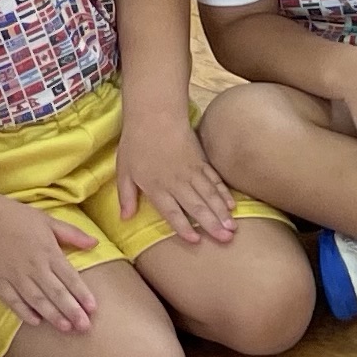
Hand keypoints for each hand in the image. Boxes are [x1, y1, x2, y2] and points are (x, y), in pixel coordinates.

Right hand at [0, 193, 98, 332]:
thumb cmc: (14, 216)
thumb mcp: (47, 220)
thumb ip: (72, 234)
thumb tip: (95, 243)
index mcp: (48, 252)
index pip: (70, 278)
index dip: (82, 294)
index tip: (93, 309)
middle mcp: (33, 266)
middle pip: (56, 293)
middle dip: (72, 311)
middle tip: (85, 327)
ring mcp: (14, 275)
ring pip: (37, 300)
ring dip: (52, 315)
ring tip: (66, 328)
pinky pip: (12, 301)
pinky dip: (24, 312)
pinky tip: (36, 322)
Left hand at [115, 105, 245, 246]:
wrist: (155, 115)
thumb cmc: (136, 143)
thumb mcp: (123, 171)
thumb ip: (126, 196)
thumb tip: (125, 219)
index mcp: (157, 187)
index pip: (172, 212)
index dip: (184, 227)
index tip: (196, 240)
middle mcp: (177, 182)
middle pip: (197, 206)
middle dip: (212, 224)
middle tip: (227, 238)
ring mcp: (192, 172)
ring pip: (210, 195)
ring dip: (222, 212)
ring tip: (233, 227)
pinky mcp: (201, 162)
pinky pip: (215, 181)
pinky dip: (224, 193)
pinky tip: (232, 205)